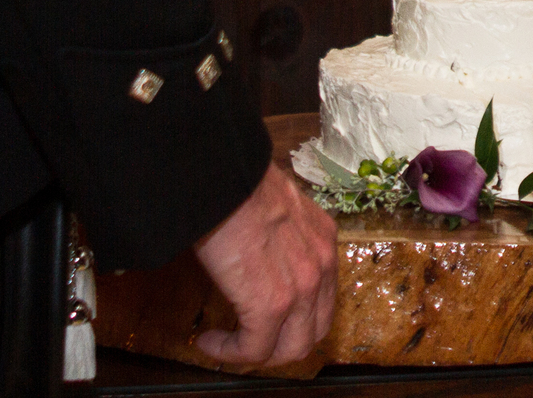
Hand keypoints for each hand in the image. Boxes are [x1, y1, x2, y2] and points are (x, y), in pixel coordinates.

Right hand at [192, 164, 337, 366]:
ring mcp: (302, 289)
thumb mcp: (277, 209)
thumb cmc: (239, 184)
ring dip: (257, 354)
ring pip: (290, 348)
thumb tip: (257, 250)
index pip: (322, 299)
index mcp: (323, 241)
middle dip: (280, 345)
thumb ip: (280, 234)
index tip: (265, 319)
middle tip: (248, 340)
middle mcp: (322, 266)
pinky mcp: (271, 305)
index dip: (294, 318)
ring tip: (229, 346)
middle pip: (312, 331)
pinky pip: (255, 349)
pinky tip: (209, 341)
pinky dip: (230, 352)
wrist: (225, 178)